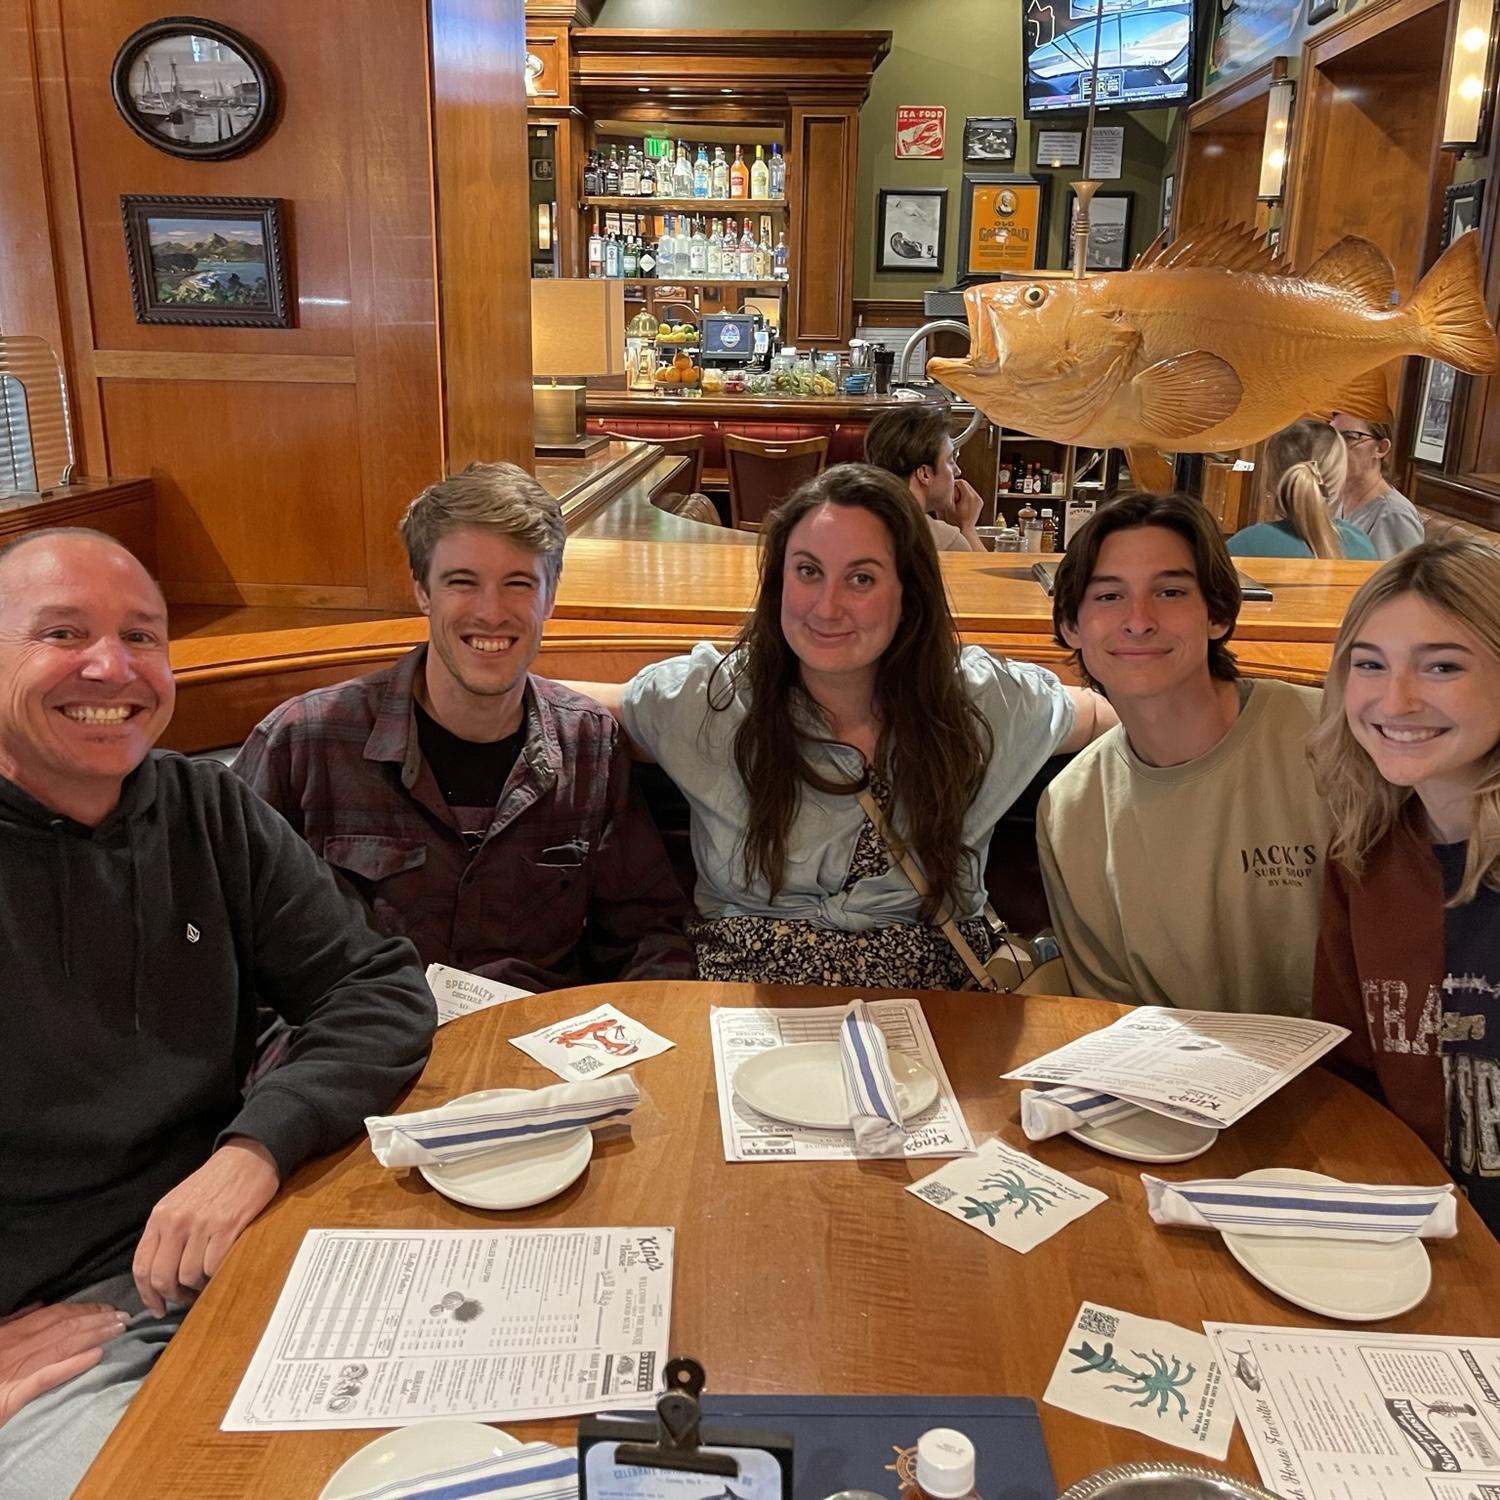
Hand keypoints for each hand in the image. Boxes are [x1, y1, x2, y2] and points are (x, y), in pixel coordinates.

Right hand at [0, 1302, 127, 1424]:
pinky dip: (72, 1365)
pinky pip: (46, 1377)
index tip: (108, 1308)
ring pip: (62, 1346)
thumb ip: (14, 1322)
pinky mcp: (11, 1397)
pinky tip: (96, 1356)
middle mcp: (15, 1347)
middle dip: (97, 1319)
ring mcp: (14, 1370)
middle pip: (64, 1327)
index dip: (84, 1309)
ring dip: (94, 1335)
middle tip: (124, 1316)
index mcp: (11, 1333)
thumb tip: (39, 1306)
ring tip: (119, 1330)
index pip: (55, 1316)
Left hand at [132, 1138, 280, 1316]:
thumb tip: (162, 1273)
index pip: (142, 1266)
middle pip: (163, 1277)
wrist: (248, 1157)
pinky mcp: (227, 1226)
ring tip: (206, 1282)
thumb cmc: (215, 1182)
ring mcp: (201, 1224)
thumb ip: (167, 1234)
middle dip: (173, 1296)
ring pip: (189, 1275)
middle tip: (185, 1298)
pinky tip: (220, 1270)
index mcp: (160, 1216)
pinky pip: (214, 1265)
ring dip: (198, 1287)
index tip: (157, 1308)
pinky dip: (216, 1275)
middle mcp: (176, 1221)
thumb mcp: (179, 1202)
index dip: (147, 1295)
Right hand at [952, 477, 984, 530]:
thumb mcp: (948, 507)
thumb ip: (949, 494)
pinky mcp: (979, 504)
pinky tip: (961, 505)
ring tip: (957, 503)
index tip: (949, 490)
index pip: (961, 482)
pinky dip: (965, 497)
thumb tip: (949, 485)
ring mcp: (979, 501)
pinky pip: (971, 495)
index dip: (953, 485)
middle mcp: (976, 498)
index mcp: (969, 497)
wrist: (964, 531)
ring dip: (961, 493)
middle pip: (965, 485)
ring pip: (968, 489)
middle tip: (952, 498)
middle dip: (957, 489)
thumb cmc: (956, 523)